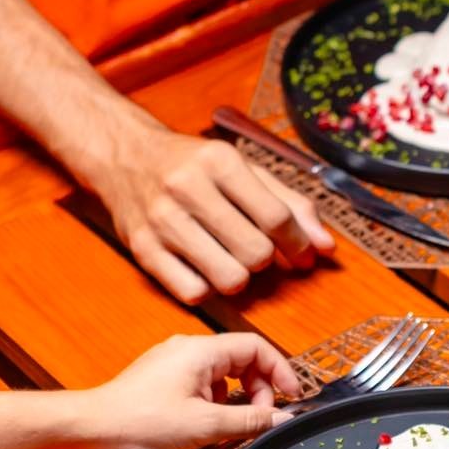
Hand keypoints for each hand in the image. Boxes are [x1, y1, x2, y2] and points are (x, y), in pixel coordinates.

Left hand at [83, 333, 301, 448]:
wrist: (98, 425)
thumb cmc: (143, 420)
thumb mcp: (206, 425)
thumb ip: (249, 421)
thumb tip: (280, 419)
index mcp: (203, 350)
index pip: (257, 347)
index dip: (280, 371)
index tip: (291, 396)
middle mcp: (189, 348)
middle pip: (242, 359)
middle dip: (259, 388)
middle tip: (261, 417)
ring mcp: (176, 360)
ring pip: (224, 373)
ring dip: (236, 397)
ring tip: (232, 424)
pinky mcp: (165, 375)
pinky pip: (204, 381)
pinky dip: (215, 400)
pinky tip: (206, 423)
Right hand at [85, 106, 334, 304]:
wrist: (123, 155)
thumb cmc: (191, 166)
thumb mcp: (243, 169)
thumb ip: (289, 204)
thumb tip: (325, 247)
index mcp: (219, 161)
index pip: (275, 217)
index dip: (297, 244)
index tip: (303, 256)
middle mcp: (188, 188)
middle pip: (255, 253)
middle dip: (265, 260)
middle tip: (256, 252)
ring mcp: (162, 221)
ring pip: (229, 279)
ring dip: (239, 278)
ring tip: (231, 261)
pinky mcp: (143, 250)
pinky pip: (194, 293)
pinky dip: (208, 290)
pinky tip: (205, 271)